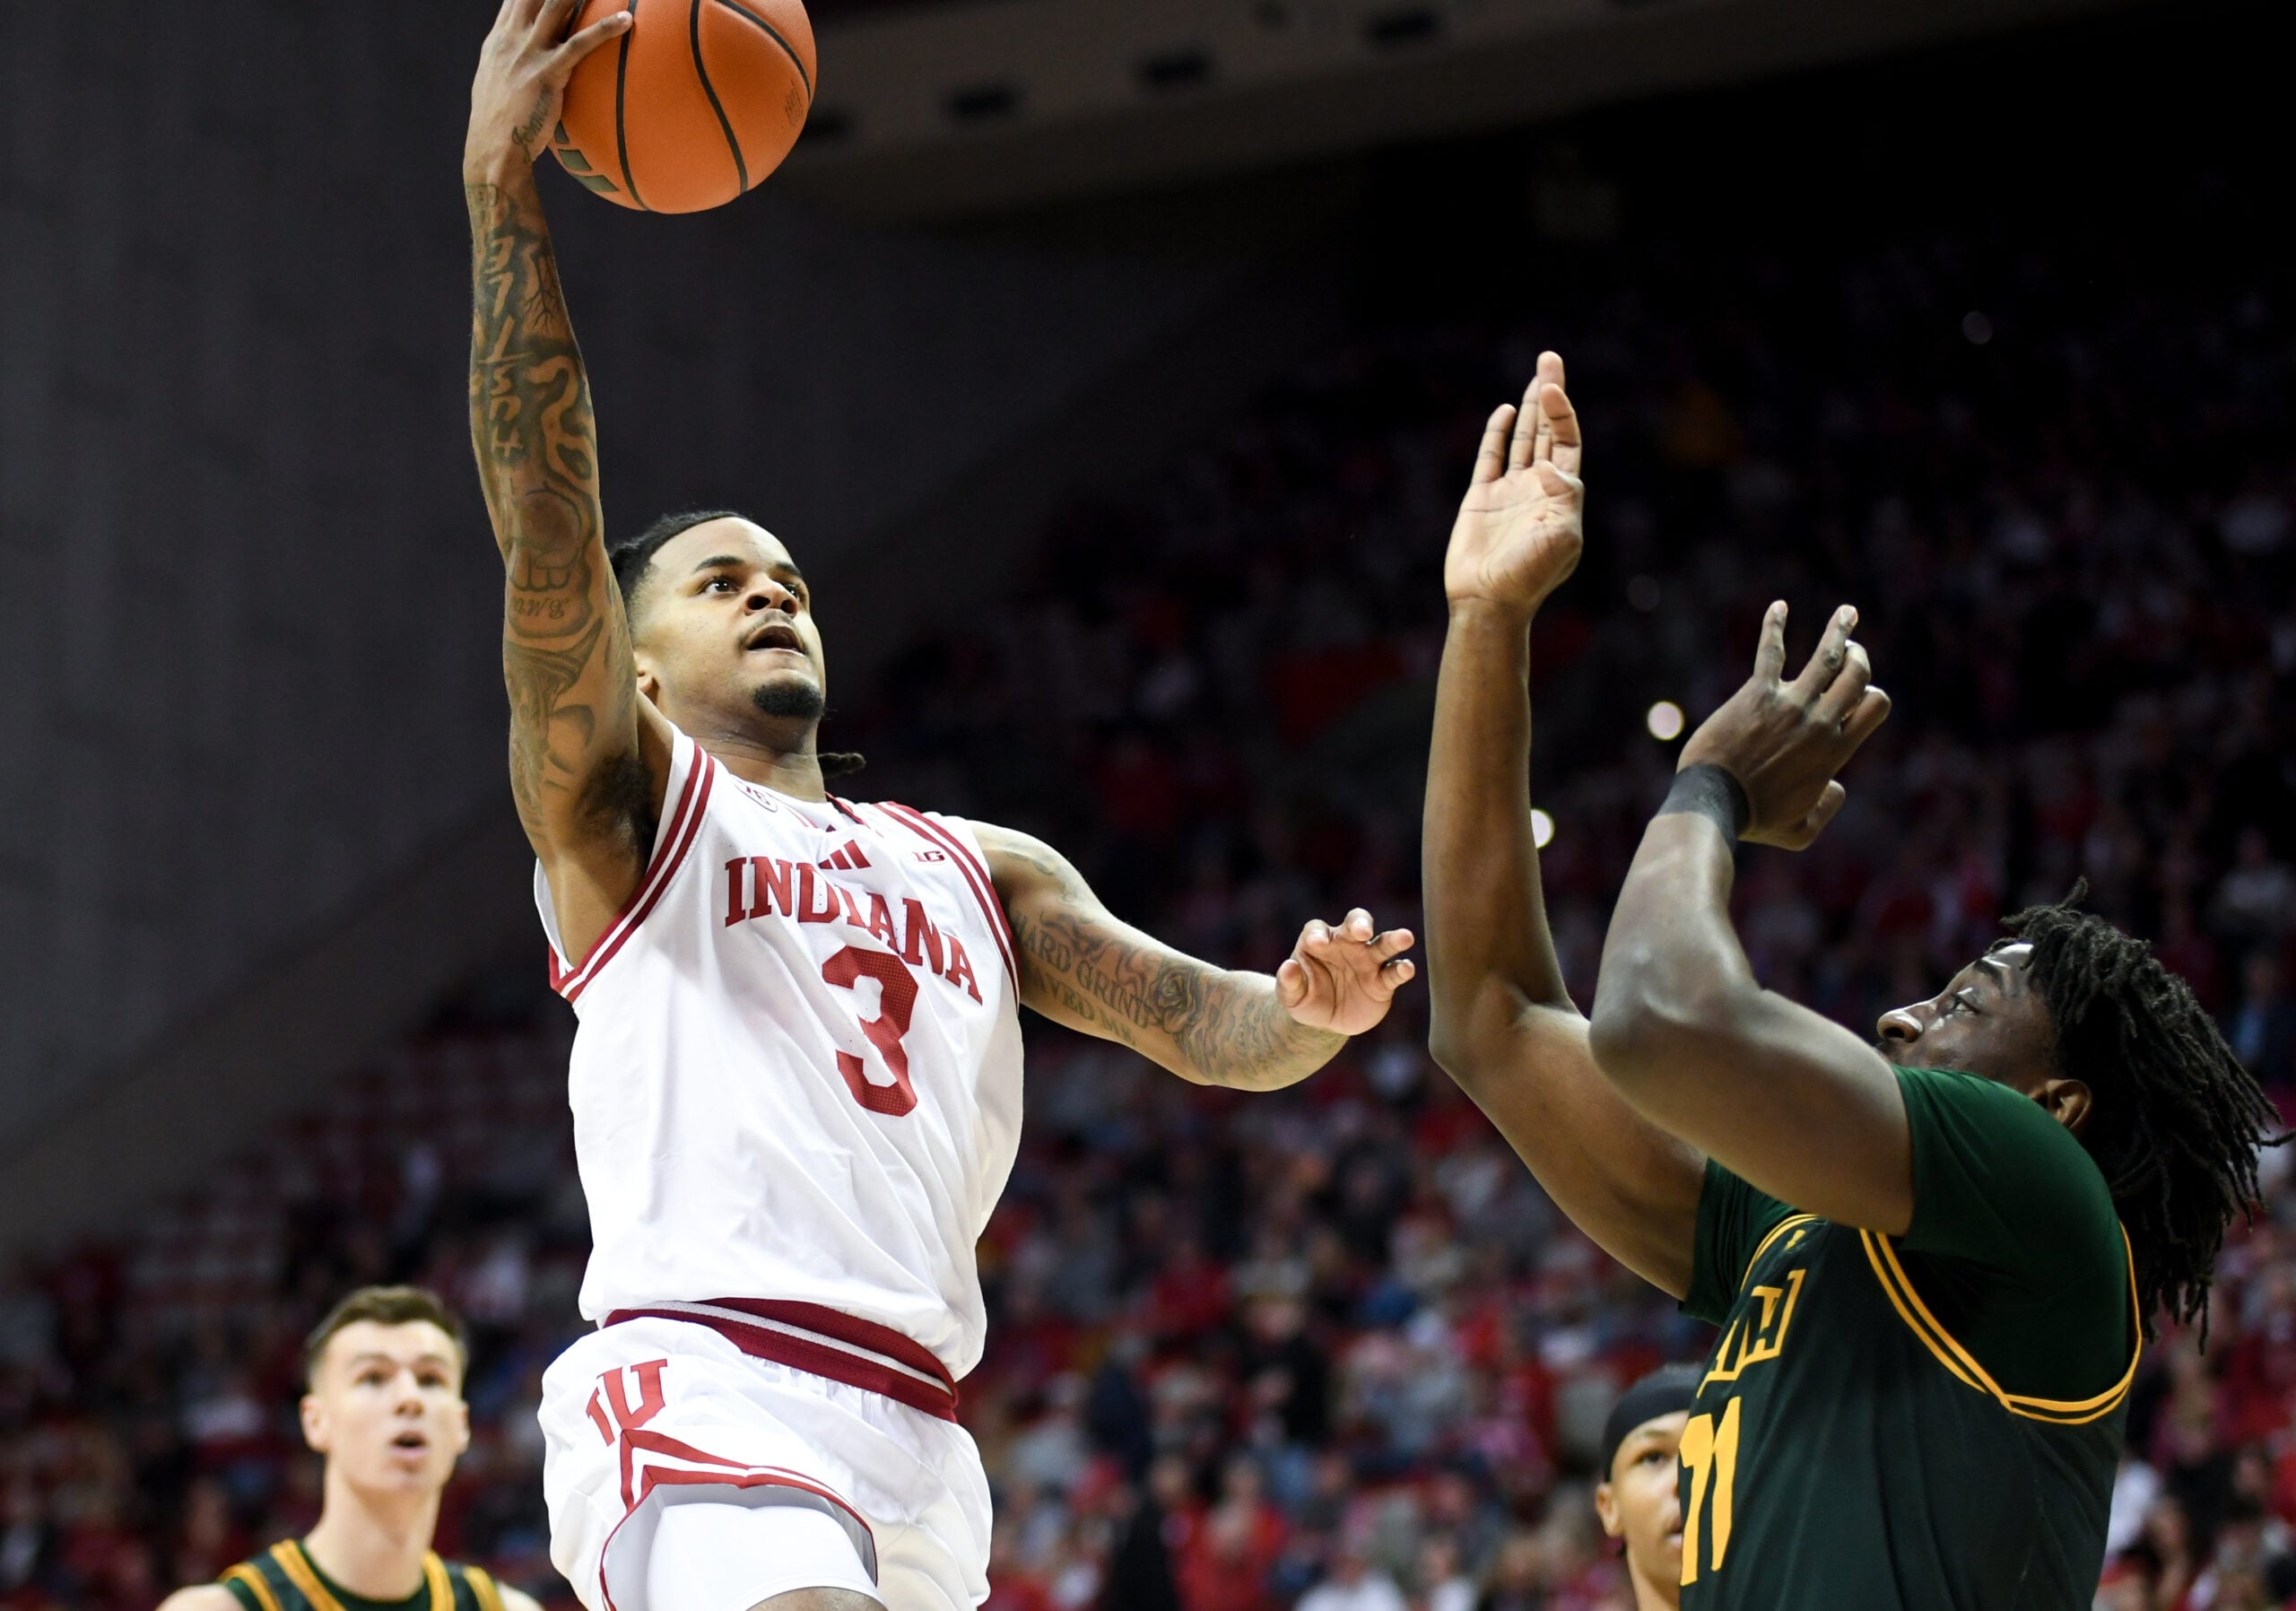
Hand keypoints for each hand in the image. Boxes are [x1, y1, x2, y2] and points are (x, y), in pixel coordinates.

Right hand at [466, 0, 630, 174]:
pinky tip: (626, 20)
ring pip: (556, 5)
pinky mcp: (548, 73)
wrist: (493, 150)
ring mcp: (528, 53)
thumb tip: (531, 65)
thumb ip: (514, 66)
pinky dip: (605, 29)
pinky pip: (581, 44)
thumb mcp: (499, 86)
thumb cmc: (502, 127)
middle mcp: (511, 37)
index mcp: (499, 39)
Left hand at [1276, 910, 1416, 1034]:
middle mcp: (1346, 944)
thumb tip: (1288, 967)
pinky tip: (1407, 969)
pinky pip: (1393, 972)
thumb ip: (1289, 982)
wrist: (1325, 1022)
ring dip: (1394, 939)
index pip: (1317, 930)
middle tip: (1363, 930)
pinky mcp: (1382, 982)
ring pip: (1383, 943)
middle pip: (1356, 923)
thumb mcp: (1291, 996)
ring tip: (1405, 937)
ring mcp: (1367, 961)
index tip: (1318, 943)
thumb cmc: (1306, 999)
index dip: (1318, 934)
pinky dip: (1401, 970)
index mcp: (1319, 941)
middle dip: (1360, 924)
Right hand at [1445, 351, 1584, 616]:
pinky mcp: (1481, 500)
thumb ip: (1565, 500)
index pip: (1565, 442)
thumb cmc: (1528, 577)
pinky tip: (1505, 410)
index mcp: (1561, 496)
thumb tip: (1550, 468)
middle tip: (1550, 358)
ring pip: (1522, 439)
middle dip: (1550, 395)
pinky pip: (1490, 457)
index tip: (1551, 390)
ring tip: (1537, 374)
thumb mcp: (1561, 540)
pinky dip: (1497, 432)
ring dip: (1530, 406)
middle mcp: (1538, 488)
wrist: (1489, 603)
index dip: (1561, 413)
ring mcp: (1509, 492)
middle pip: (1547, 432)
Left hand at [1679, 603, 1891, 848]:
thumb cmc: (1754, 821)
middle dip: (1860, 658)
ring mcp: (1790, 704)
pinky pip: (1771, 650)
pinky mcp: (1757, 694)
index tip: (1859, 695)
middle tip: (1852, 650)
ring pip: (1827, 655)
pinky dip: (1776, 625)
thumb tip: (1836, 787)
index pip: (1875, 705)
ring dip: (1841, 629)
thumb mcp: (1801, 831)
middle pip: (1857, 675)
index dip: (1872, 694)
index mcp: (1834, 750)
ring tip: (1849, 612)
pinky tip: (1779, 606)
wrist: (1715, 803)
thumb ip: (1826, 808)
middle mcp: (1820, 722)